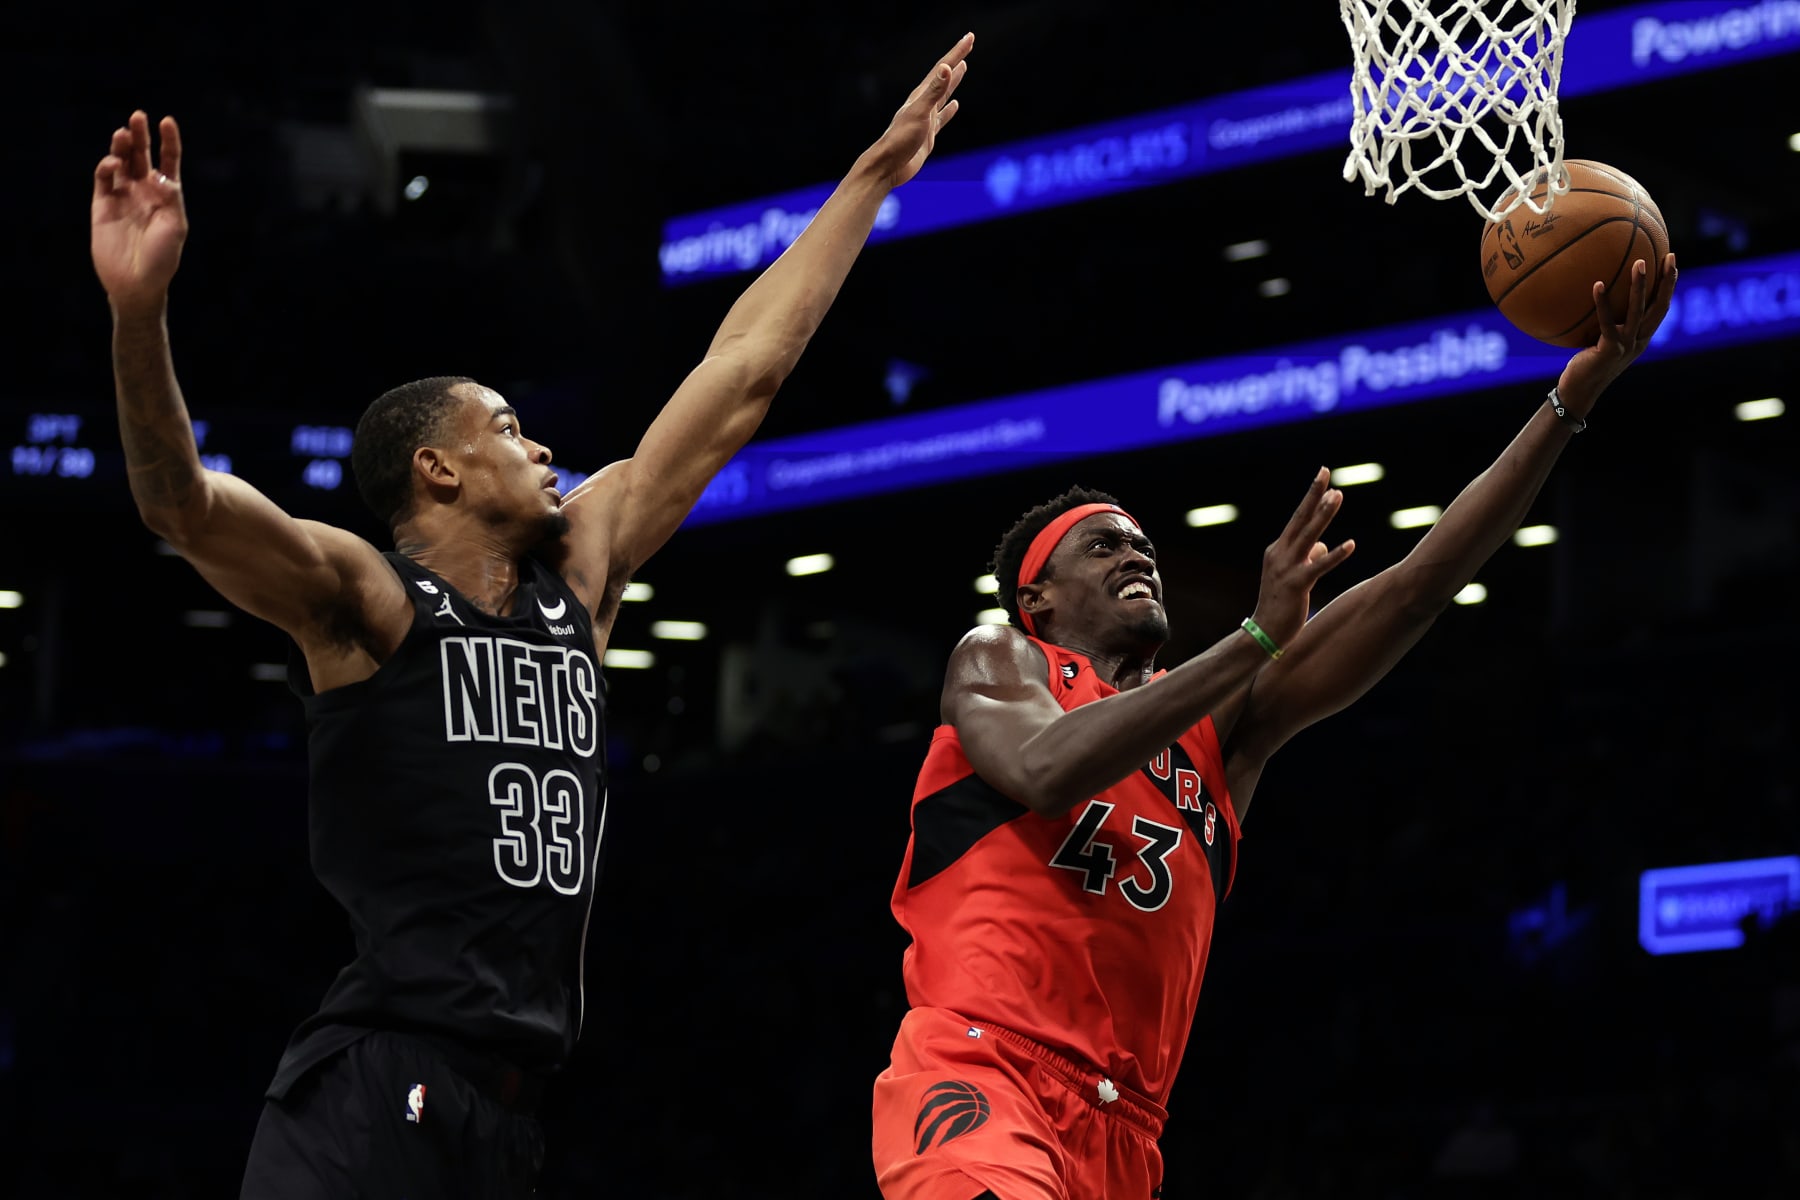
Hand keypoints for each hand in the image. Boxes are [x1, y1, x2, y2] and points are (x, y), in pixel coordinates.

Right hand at [92, 112, 187, 315]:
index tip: (167, 121)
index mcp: (167, 195)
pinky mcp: (103, 205)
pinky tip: (114, 163)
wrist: (137, 282)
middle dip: (140, 135)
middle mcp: (144, 192)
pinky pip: (104, 179)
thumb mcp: (175, 227)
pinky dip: (107, 167)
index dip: (169, 141)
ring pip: (121, 162)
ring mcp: (123, 196)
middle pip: (141, 156)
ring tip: (124, 133)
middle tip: (138, 116)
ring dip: (121, 146)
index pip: (168, 161)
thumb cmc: (163, 258)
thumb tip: (162, 176)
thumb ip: (171, 199)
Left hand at [865, 33, 971, 188]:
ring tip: (963, 67)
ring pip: (943, 95)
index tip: (970, 37)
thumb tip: (947, 68)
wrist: (889, 166)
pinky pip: (942, 118)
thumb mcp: (920, 113)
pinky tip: (955, 105)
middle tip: (968, 44)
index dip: (957, 52)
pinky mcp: (928, 135)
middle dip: (956, 59)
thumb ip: (934, 91)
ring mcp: (926, 119)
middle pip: (944, 77)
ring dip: (953, 80)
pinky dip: (950, 110)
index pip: (943, 68)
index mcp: (921, 95)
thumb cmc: (900, 140)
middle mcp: (923, 103)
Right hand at [1249, 469, 1356, 647]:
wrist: (1263, 632)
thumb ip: (1308, 557)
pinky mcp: (1297, 584)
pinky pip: (1320, 566)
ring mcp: (1287, 568)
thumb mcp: (1295, 576)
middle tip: (1325, 472)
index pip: (1298, 520)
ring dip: (1324, 514)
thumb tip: (1324, 546)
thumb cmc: (1281, 604)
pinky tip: (1351, 544)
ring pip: (1309, 535)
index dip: (1311, 499)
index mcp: (1277, 550)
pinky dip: (1336, 554)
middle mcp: (1279, 553)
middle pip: (1300, 518)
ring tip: (1337, 496)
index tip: (1323, 478)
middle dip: (1314, 494)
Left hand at [1557, 251, 1678, 406]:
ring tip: (1639, 262)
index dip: (1669, 285)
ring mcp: (1626, 345)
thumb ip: (1608, 322)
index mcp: (1642, 337)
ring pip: (1637, 311)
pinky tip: (1597, 284)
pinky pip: (1606, 322)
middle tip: (1670, 256)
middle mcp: (1639, 340)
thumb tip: (1598, 292)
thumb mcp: (1602, 340)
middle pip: (1659, 307)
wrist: (1579, 391)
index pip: (1661, 308)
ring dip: (1640, 286)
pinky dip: (1603, 302)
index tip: (1671, 262)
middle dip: (1667, 281)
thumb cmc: (1587, 364)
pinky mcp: (1609, 350)